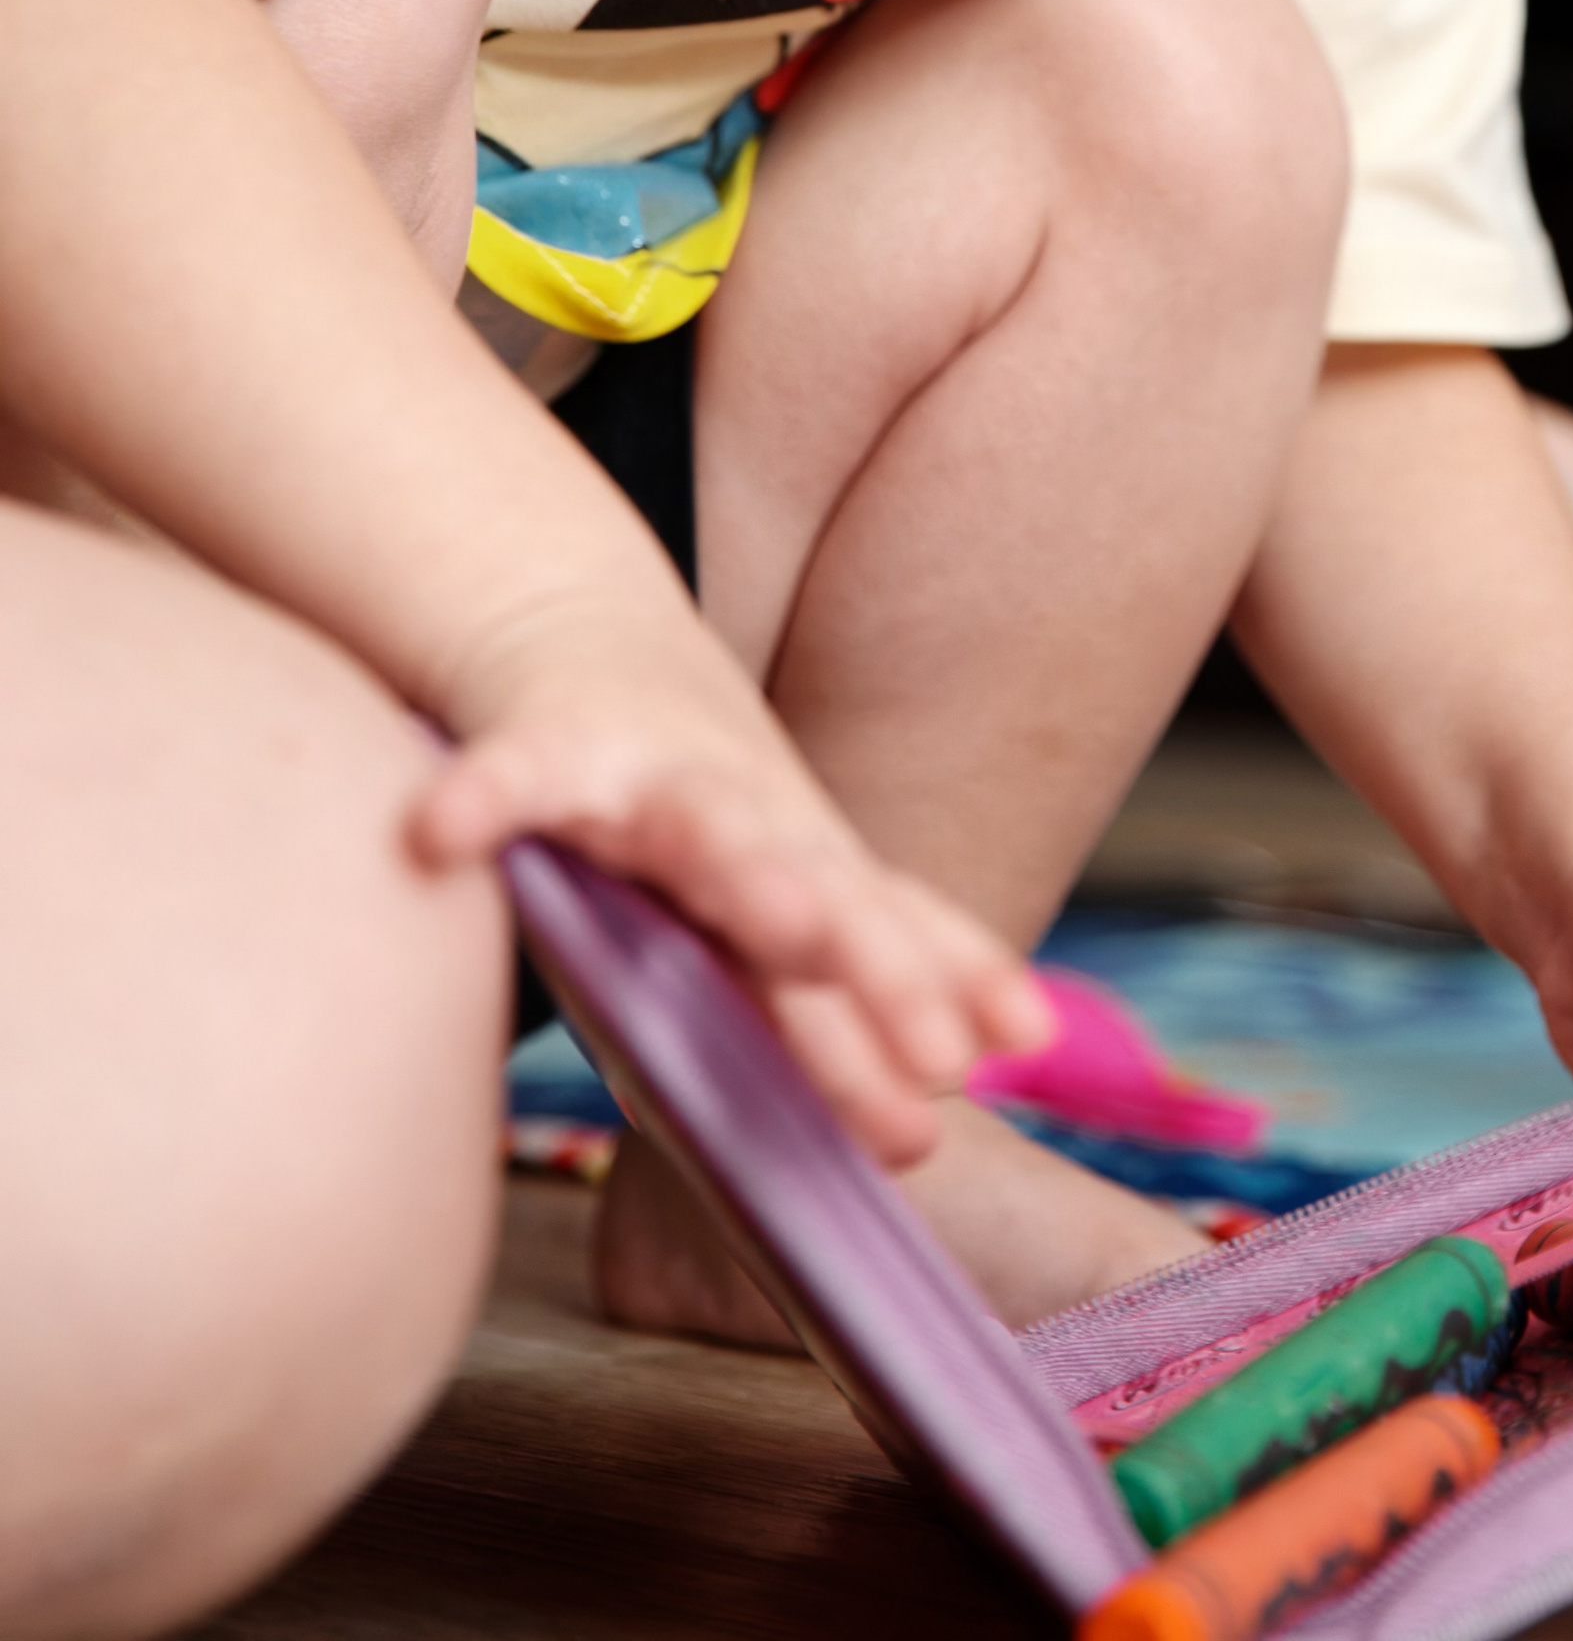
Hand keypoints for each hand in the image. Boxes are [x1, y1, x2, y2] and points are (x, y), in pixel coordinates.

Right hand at [411, 586, 1050, 1163]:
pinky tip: (438, 837)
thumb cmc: (699, 810)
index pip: (882, 942)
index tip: (985, 1061)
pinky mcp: (545, 744)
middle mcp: (743, 827)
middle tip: (934, 1040)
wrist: (580, 637)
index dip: (930, 996)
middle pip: (821, 898)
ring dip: (747, 866)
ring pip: (705, 825)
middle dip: (879, 964)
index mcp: (801, 871)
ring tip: (787, 917)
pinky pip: (512, 776)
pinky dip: (480, 799)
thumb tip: (975, 1084)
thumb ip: (866, 994)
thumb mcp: (789, 892)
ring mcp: (647, 782)